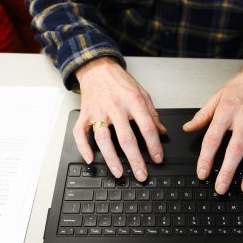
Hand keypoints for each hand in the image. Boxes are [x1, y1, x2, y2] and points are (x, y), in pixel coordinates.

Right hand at [73, 56, 165, 180]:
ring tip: (119, 172)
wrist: (97, 68)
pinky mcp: (85, 114)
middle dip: (135, 160)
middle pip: (126, 138)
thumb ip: (152, 114)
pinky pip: (80, 133)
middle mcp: (116, 107)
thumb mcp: (142, 94)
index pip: (147, 127)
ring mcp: (98, 111)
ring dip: (111, 158)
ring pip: (104, 139)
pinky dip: (83, 147)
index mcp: (133, 101)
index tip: (158, 158)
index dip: (154, 145)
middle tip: (141, 174)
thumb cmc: (120, 82)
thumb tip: (162, 132)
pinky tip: (90, 159)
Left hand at [183, 51, 242, 194]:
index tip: (202, 173)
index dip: (206, 157)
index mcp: (227, 110)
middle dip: (227, 171)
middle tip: (220, 188)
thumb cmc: (241, 86)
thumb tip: (188, 128)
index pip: (213, 138)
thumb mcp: (217, 96)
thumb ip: (202, 115)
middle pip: (236, 149)